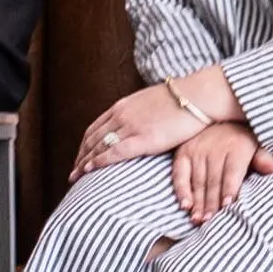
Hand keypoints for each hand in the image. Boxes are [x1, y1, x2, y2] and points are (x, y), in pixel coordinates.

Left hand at [76, 76, 219, 182]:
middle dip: (80, 156)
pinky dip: (98, 161)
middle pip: (92, 138)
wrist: (199, 96)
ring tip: (76, 176)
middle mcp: (122, 115)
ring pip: (98, 146)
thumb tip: (140, 123)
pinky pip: (113, 152)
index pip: (95, 128)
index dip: (85, 145)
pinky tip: (89, 170)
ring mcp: (131, 126)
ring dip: (84, 162)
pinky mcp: (143, 138)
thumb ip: (140, 113)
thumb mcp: (153, 102)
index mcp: (124, 106)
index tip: (80, 157)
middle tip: (73, 171)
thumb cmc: (183, 100)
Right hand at [172, 122, 261, 222]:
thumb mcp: (256, 145)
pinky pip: (179, 174)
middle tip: (210, 220)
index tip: (226, 204)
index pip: (232, 171)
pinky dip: (181, 190)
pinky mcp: (183, 153)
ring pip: (197, 180)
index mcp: (237, 147)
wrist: (220, 117)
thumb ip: (263, 159)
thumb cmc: (242, 139)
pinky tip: (185, 205)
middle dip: (211, 202)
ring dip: (197, 201)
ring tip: (198, 219)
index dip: (229, 188)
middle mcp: (215, 148)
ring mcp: (197, 150)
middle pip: (213, 180)